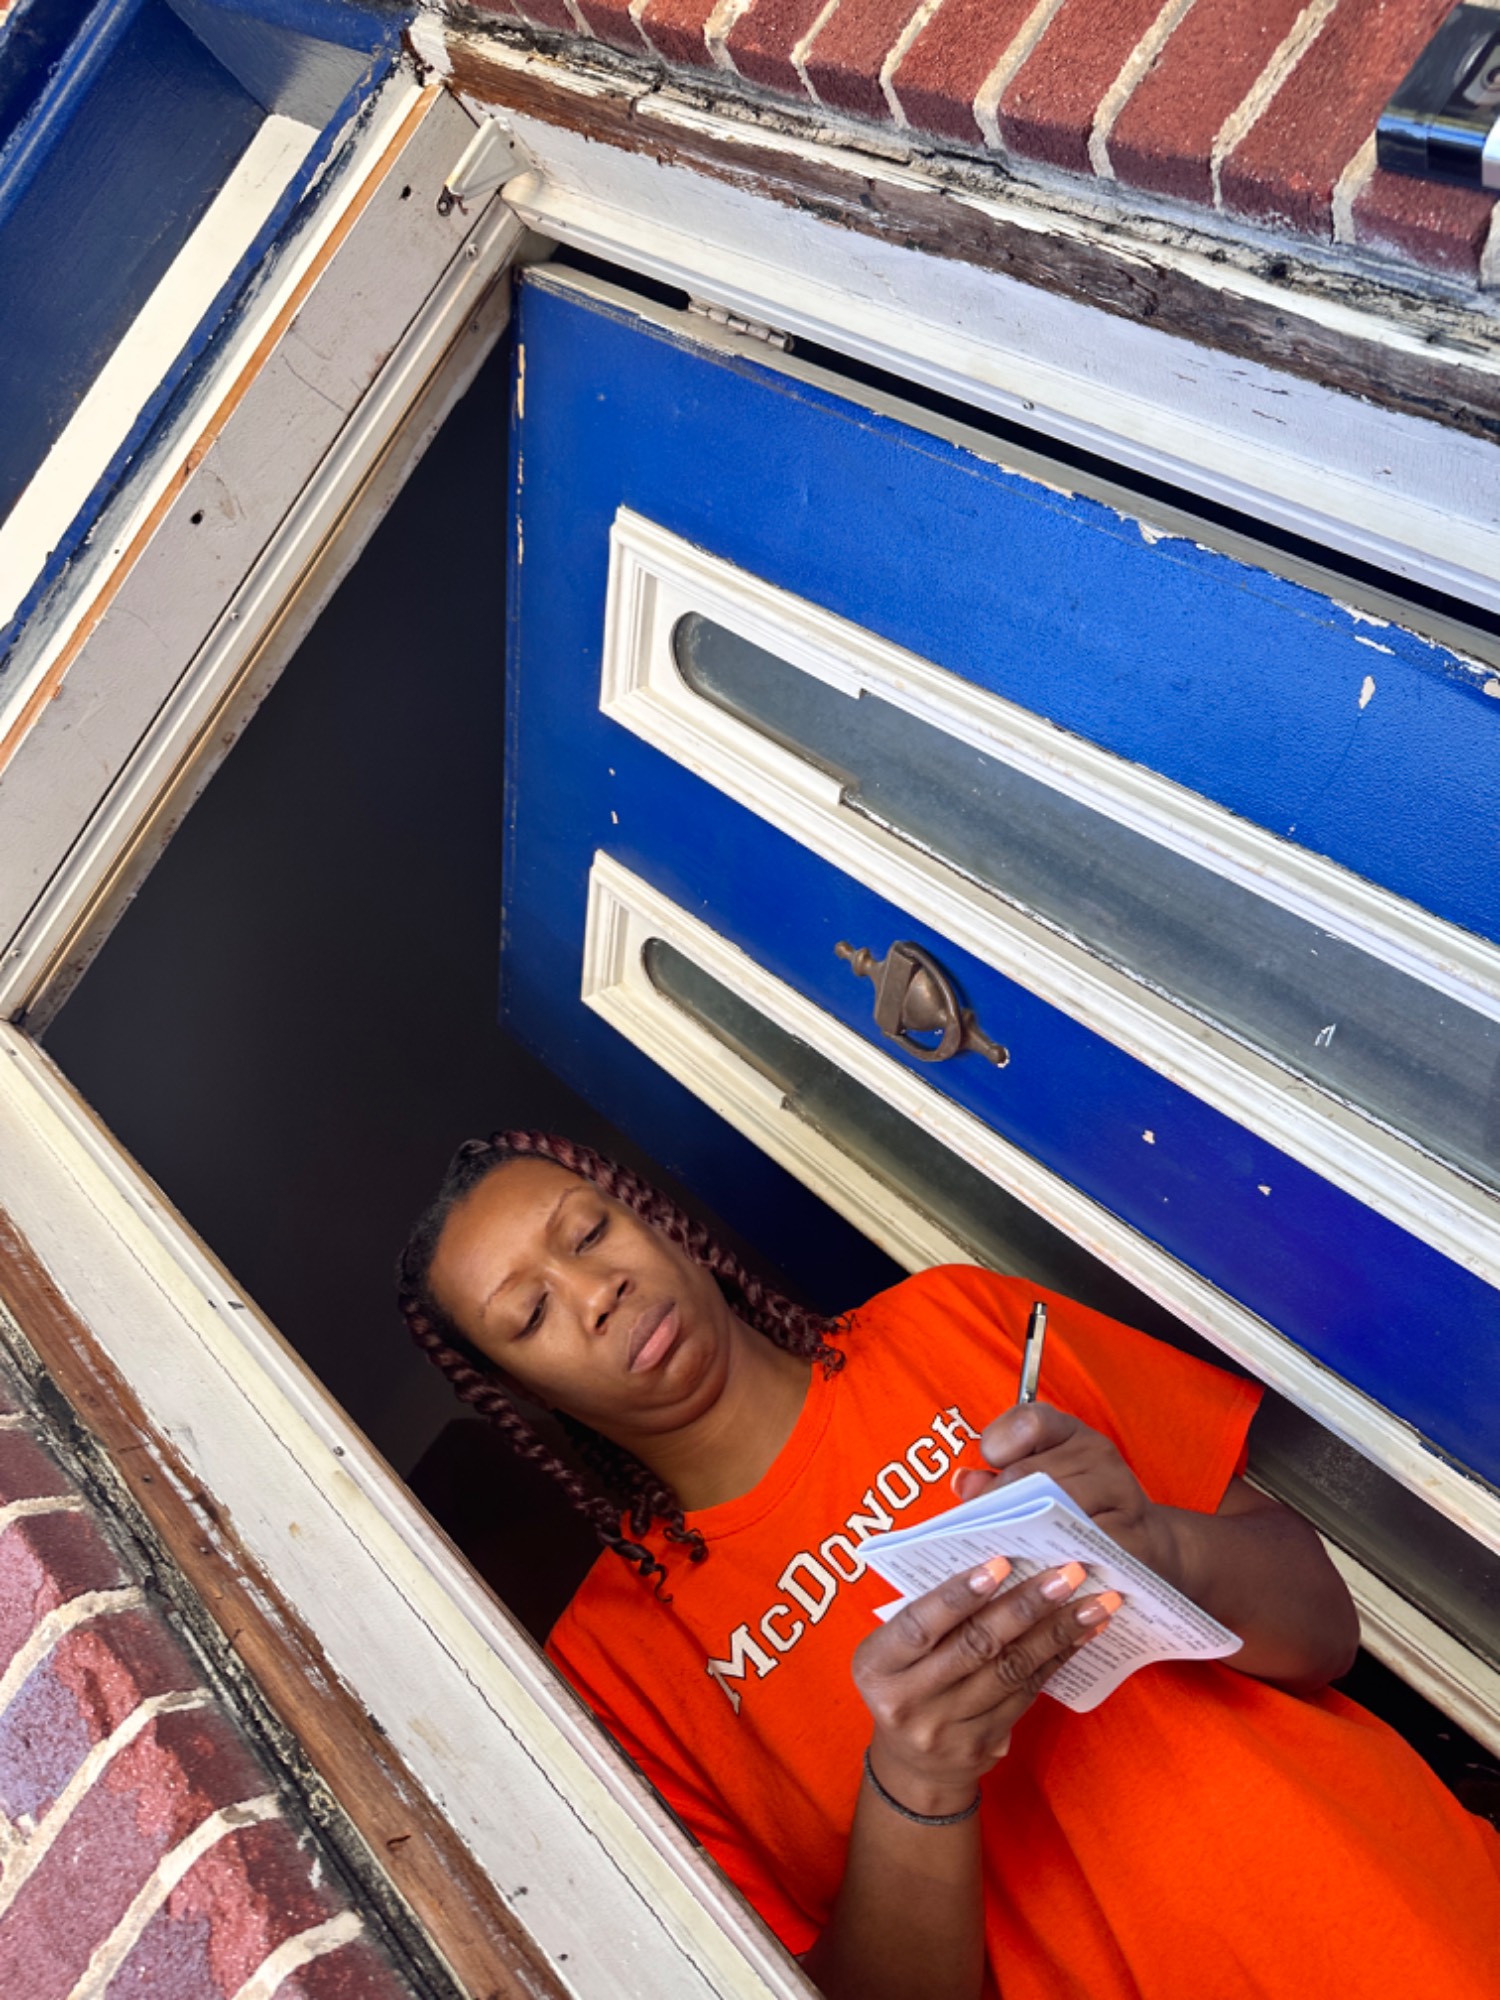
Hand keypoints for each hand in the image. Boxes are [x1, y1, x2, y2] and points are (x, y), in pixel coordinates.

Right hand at [851, 1558, 1116, 1817]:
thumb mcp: (895, 1652)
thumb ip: (932, 1618)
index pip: (919, 1626)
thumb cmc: (907, 1681)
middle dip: (1027, 1606)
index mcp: (875, 1667)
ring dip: (1057, 1632)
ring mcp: (947, 1730)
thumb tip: (1001, 1568)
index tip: (1002, 1563)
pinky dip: (1057, 1659)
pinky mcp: (985, 1746)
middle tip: (1068, 1574)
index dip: (959, 1595)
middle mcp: (907, 1702)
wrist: (913, 1767)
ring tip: (1094, 1603)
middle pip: (975, 1647)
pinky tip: (1083, 1635)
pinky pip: (1027, 1694)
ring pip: (1010, 1671)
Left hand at [955, 1404, 1178, 1585]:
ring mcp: (1119, 1491)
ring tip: (1002, 1554)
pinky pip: (1084, 1546)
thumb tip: (964, 1483)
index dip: (998, 1445)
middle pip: (1030, 1474)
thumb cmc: (1081, 1511)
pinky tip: (1039, 1571)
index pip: (1029, 1420)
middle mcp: (1097, 1452)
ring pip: (1054, 1508)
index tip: (989, 1470)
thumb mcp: (1041, 1484)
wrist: (1149, 1548)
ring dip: (1022, 1535)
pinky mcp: (1133, 1535)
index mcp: (1069, 1433)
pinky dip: (1057, 1560)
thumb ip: (998, 1479)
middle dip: (995, 1506)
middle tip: (977, 1532)